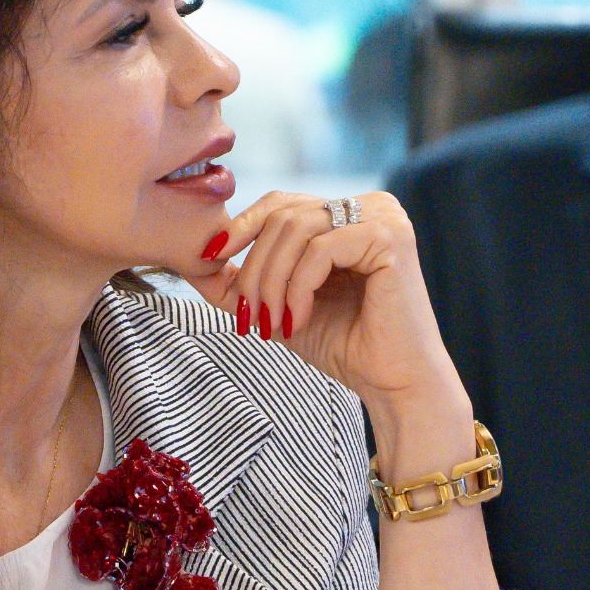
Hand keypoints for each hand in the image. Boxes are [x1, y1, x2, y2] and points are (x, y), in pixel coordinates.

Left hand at [186, 191, 465, 437]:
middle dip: (253, 269)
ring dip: (270, 282)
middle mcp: (370, 205)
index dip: (241, 227)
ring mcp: (383, 217)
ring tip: (269, 324)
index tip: (209, 259)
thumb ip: (243, 281)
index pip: (281, 203)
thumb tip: (196, 261)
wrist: (393, 385)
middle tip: (245, 316)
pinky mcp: (390, 237)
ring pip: (296, 230)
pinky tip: (297, 321)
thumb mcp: (280, 305)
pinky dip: (297, 289)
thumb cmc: (345, 346)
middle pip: (283, 216)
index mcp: (348, 214)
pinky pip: (319, 250)